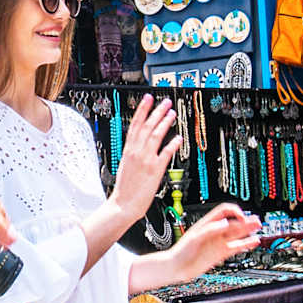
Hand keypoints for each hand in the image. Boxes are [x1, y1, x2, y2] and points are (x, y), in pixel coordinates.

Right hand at [111, 95, 180, 220]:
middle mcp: (137, 152)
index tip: (148, 99)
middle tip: (165, 102)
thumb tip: (140, 144)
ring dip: (165, 122)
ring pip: (156, 135)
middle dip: (157, 111)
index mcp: (128, 150)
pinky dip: (172, 144)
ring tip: (172, 113)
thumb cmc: (125, 188)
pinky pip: (166, 153)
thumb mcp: (125, 165)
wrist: (123, 204)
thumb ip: (133, 152)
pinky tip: (178, 138)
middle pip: (147, 126)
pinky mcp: (155, 169)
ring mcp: (146, 159)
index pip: (135, 124)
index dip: (142, 109)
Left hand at [167, 204, 262, 279]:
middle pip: (234, 222)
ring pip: (237, 234)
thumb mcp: (195, 237)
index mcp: (208, 223)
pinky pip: (236, 247)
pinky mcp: (221, 253)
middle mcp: (215, 232)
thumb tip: (225, 223)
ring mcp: (219, 242)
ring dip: (248, 230)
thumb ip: (211, 229)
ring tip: (258, 226)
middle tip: (256, 220)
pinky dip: (246, 244)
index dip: (234, 212)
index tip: (241, 217)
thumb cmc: (182, 251)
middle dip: (245, 220)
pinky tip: (253, 241)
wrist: (178, 267)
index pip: (224, 212)